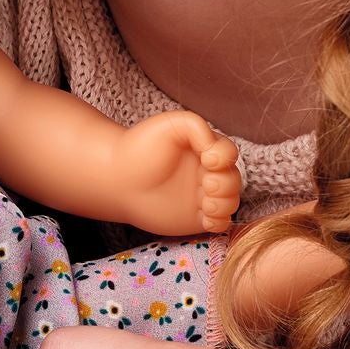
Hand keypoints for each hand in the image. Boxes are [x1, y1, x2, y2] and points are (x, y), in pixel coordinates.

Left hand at [112, 111, 241, 235]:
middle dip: (226, 183)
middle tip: (206, 184)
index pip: (228, 153)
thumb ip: (197, 127)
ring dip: (224, 203)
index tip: (207, 159)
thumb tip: (214, 148)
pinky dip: (219, 221)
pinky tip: (204, 216)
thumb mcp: (170, 124)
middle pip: (233, 179)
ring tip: (206, 203)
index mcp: (203, 149)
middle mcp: (206, 173)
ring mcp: (201, 196)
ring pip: (230, 202)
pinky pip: (219, 224)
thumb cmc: (141, 147)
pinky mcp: (194, 218)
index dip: (225, 157)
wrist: (116, 178)